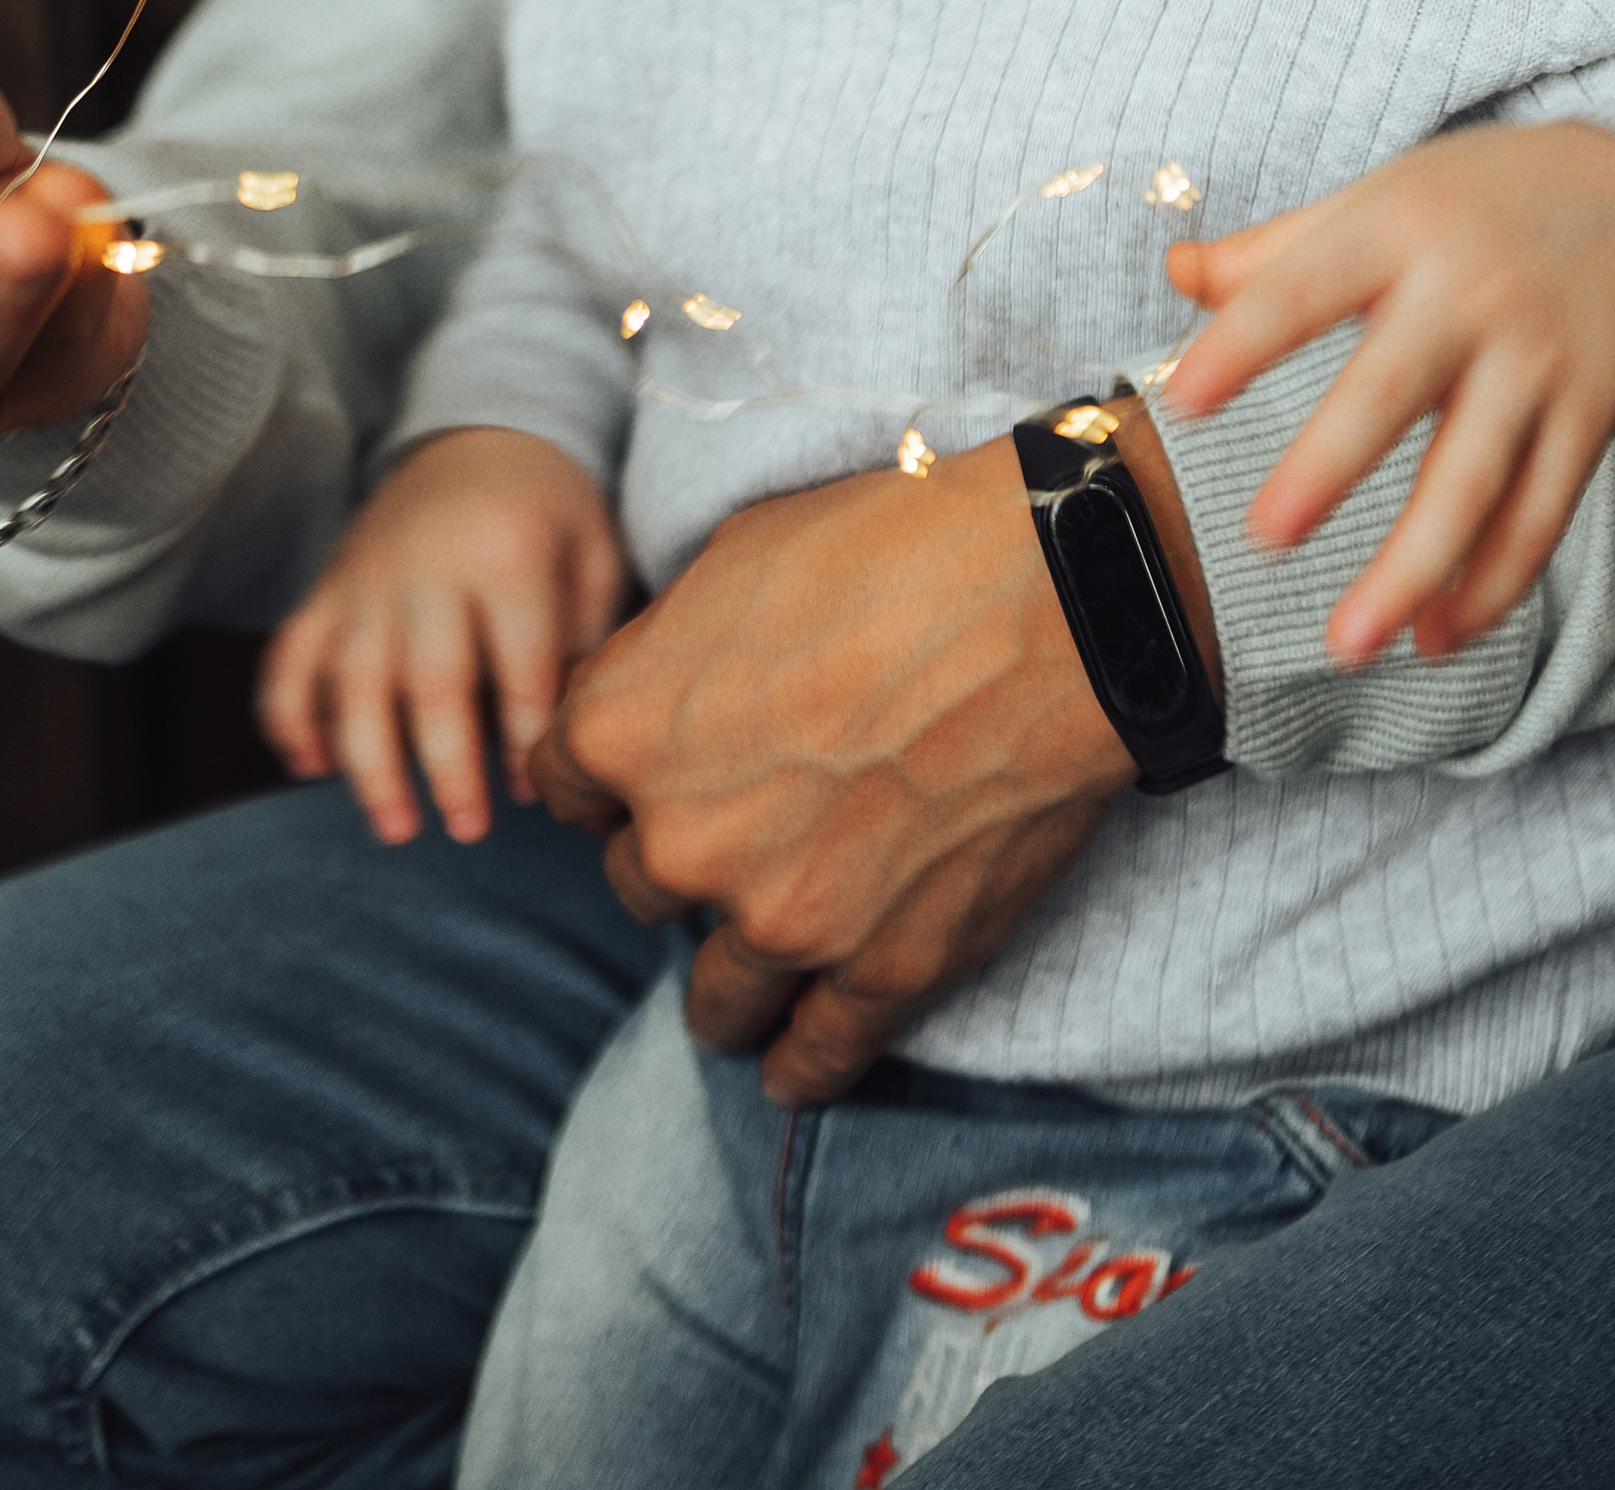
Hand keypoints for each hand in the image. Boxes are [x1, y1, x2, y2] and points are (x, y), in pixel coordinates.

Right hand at [258, 428, 628, 847]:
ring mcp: (366, 580)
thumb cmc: (549, 509)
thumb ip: (588, 634)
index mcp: (505, 555)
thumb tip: (567, 732)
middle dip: (447, 767)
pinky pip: (290, 657)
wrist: (479, 432)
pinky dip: (289, 715)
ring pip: (351, 683)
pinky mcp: (326, 589)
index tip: (539, 791)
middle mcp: (427, 568)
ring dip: (367, 764)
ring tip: (396, 828)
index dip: (527, 736)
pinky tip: (309, 769)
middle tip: (469, 830)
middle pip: (430, 681)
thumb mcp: (594, 549)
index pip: (518, 663)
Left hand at [532, 438, 1135, 1108]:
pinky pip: (815, 1056)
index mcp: (626, 725)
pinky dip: (799, 1066)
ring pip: (714, 998)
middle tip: (744, 826)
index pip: (562, 782)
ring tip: (752, 975)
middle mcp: (682, 837)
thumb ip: (669, 650)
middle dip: (682, 856)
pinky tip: (790, 1066)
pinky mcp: (882, 970)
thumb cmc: (896, 548)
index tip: (647, 774)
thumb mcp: (738, 557)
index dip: (605, 774)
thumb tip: (656, 689)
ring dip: (728, 983)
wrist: (1053, 600)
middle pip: (639, 883)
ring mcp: (782, 917)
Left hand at [1158, 120, 1614, 665]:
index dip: (1243, 342)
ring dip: (1414, 569)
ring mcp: (1535, 359)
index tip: (1183, 397)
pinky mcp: (1592, 414)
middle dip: (1329, 467)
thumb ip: (1273, 251)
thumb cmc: (1472, 202)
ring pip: (1475, 480)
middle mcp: (1468, 293)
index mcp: (1395, 229)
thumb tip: (1175, 272)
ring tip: (1349, 643)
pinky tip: (1437, 637)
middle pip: (1393, 391)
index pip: (1303, 287)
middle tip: (1264, 536)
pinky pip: (1541, 514)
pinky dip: (1493, 584)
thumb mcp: (1373, 200)